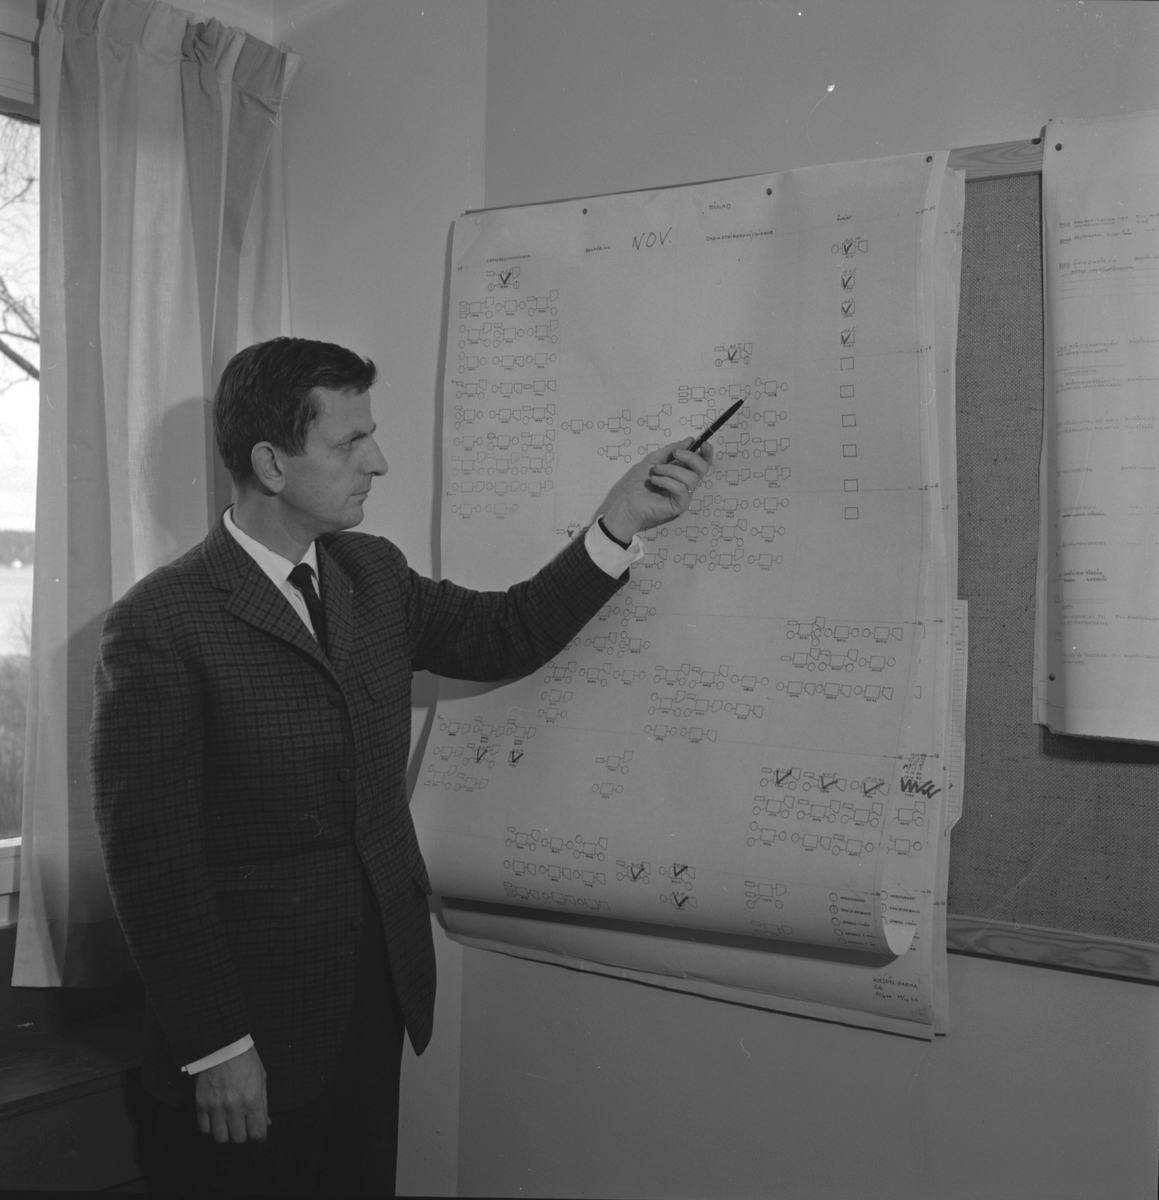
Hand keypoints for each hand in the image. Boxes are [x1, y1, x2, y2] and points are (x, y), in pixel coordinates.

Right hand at [195, 1045, 270, 1143]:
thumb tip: (266, 1123)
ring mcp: (216, 1107)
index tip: (259, 1137)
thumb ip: (263, 1103)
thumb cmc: (245, 1058)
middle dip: (244, 1137)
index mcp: (252, 1099)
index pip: (257, 1133)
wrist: (221, 1044)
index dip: (260, 1139)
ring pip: (220, 1138)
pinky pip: (204, 1129)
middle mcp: (234, 1107)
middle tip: (245, 1129)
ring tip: (230, 1127)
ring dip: (227, 1136)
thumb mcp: (261, 1078)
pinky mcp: (201, 1104)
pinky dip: (211, 1129)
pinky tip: (216, 1121)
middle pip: (238, 1139)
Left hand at [599, 439, 713, 542]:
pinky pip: (681, 489)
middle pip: (702, 468)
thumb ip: (671, 450)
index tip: (703, 443)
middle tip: (675, 454)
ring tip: (656, 471)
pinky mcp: (680, 505)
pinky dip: (667, 481)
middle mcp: (686, 483)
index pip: (702, 462)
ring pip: (691, 478)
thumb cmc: (638, 481)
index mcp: (683, 471)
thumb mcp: (654, 459)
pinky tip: (655, 481)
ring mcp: (684, 495)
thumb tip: (689, 440)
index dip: (706, 452)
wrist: (626, 499)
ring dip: (672, 470)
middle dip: (691, 457)